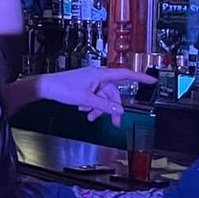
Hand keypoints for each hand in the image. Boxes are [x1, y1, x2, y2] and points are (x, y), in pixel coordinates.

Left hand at [38, 66, 154, 123]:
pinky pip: (95, 96)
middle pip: (113, 93)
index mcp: (100, 75)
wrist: (46, 87)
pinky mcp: (85, 86)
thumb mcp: (86, 99)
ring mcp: (91, 81)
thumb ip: (104, 105)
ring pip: (103, 96)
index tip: (152, 81)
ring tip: (92, 117)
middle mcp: (97, 76)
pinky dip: (93, 104)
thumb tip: (119, 111)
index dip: (140, 77)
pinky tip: (84, 110)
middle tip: (115, 122)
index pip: (125, 75)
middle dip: (113, 108)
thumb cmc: (63, 88)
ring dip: (100, 108)